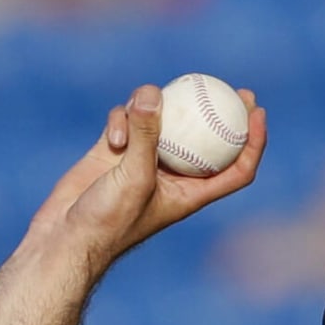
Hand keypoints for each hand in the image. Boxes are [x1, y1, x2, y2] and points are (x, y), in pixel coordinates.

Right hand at [29, 82, 267, 272]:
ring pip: (162, 120)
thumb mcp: (133, 177)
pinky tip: (112, 137)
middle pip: (206, 139)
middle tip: (232, 87)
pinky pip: (127, 119)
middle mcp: (172, 176)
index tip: (257, 114)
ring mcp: (144, 161)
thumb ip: (145, 135)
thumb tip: (152, 93)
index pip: (235, 169)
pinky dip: (121, 120)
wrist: (67, 236)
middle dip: (221, 113)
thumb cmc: (108, 221)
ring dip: (152, 110)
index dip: (253, 143)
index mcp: (191, 193)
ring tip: (144, 104)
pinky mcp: (116, 149)